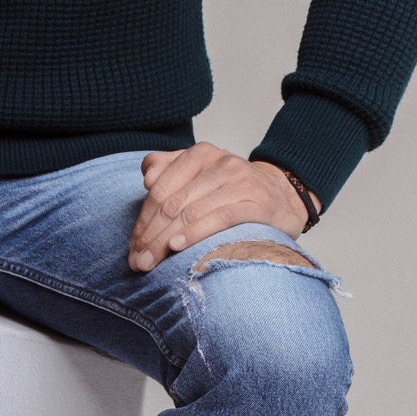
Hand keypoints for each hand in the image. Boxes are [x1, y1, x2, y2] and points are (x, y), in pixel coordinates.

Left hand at [128, 142, 320, 271]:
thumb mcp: (201, 172)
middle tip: (137, 261)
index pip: (159, 188)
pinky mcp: (258, 203)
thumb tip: (146, 179)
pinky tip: (177, 247)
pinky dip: (195, 233)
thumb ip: (170, 168)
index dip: (142, 219)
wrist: (283, 195)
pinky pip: (219, 218)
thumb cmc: (232, 190)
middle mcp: (219, 163)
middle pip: (171, 203)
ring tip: (150, 262)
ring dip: (164, 242)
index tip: (132, 246)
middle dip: (150, 236)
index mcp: (199, 154)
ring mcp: (240, 182)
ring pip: (190, 212)